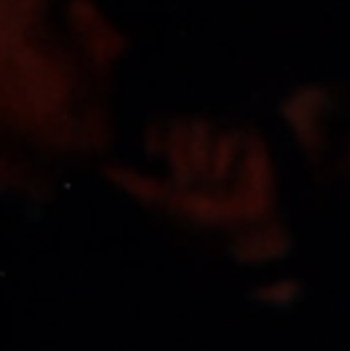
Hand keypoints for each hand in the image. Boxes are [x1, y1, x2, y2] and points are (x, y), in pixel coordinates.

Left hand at [103, 110, 293, 272]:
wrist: (240, 229)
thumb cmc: (202, 217)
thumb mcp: (160, 200)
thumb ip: (132, 182)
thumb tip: (102, 169)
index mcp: (179, 142)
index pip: (159, 121)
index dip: (155, 138)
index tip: (157, 158)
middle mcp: (200, 131)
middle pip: (176, 125)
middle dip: (182, 164)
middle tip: (196, 186)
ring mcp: (223, 129)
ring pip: (198, 128)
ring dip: (202, 167)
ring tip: (215, 184)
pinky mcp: (247, 132)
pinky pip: (223, 137)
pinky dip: (222, 165)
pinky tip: (231, 177)